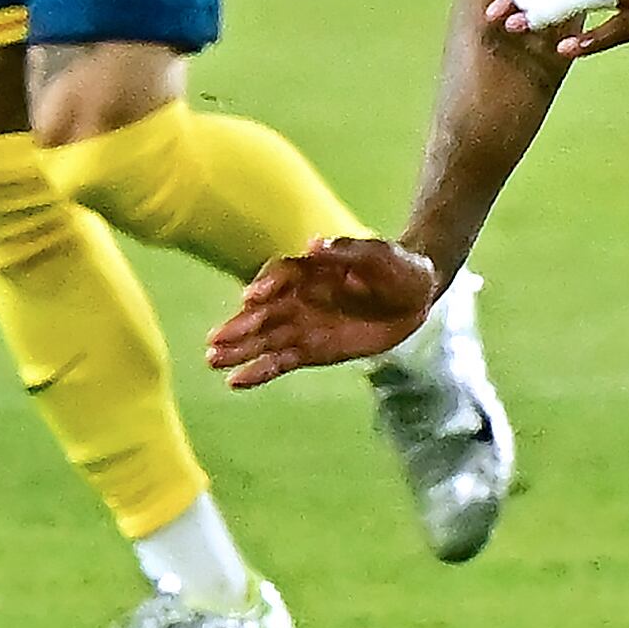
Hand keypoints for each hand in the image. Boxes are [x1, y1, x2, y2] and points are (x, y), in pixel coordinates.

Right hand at [210, 237, 441, 386]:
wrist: (415, 297)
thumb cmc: (396, 266)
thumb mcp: (378, 254)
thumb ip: (346, 250)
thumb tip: (313, 245)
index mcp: (309, 269)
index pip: (279, 275)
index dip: (265, 284)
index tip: (252, 298)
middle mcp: (297, 297)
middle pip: (263, 311)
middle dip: (239, 326)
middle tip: (215, 341)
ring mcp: (301, 325)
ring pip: (264, 339)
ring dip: (239, 350)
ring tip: (213, 361)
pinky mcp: (309, 351)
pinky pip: (279, 362)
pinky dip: (259, 372)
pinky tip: (236, 382)